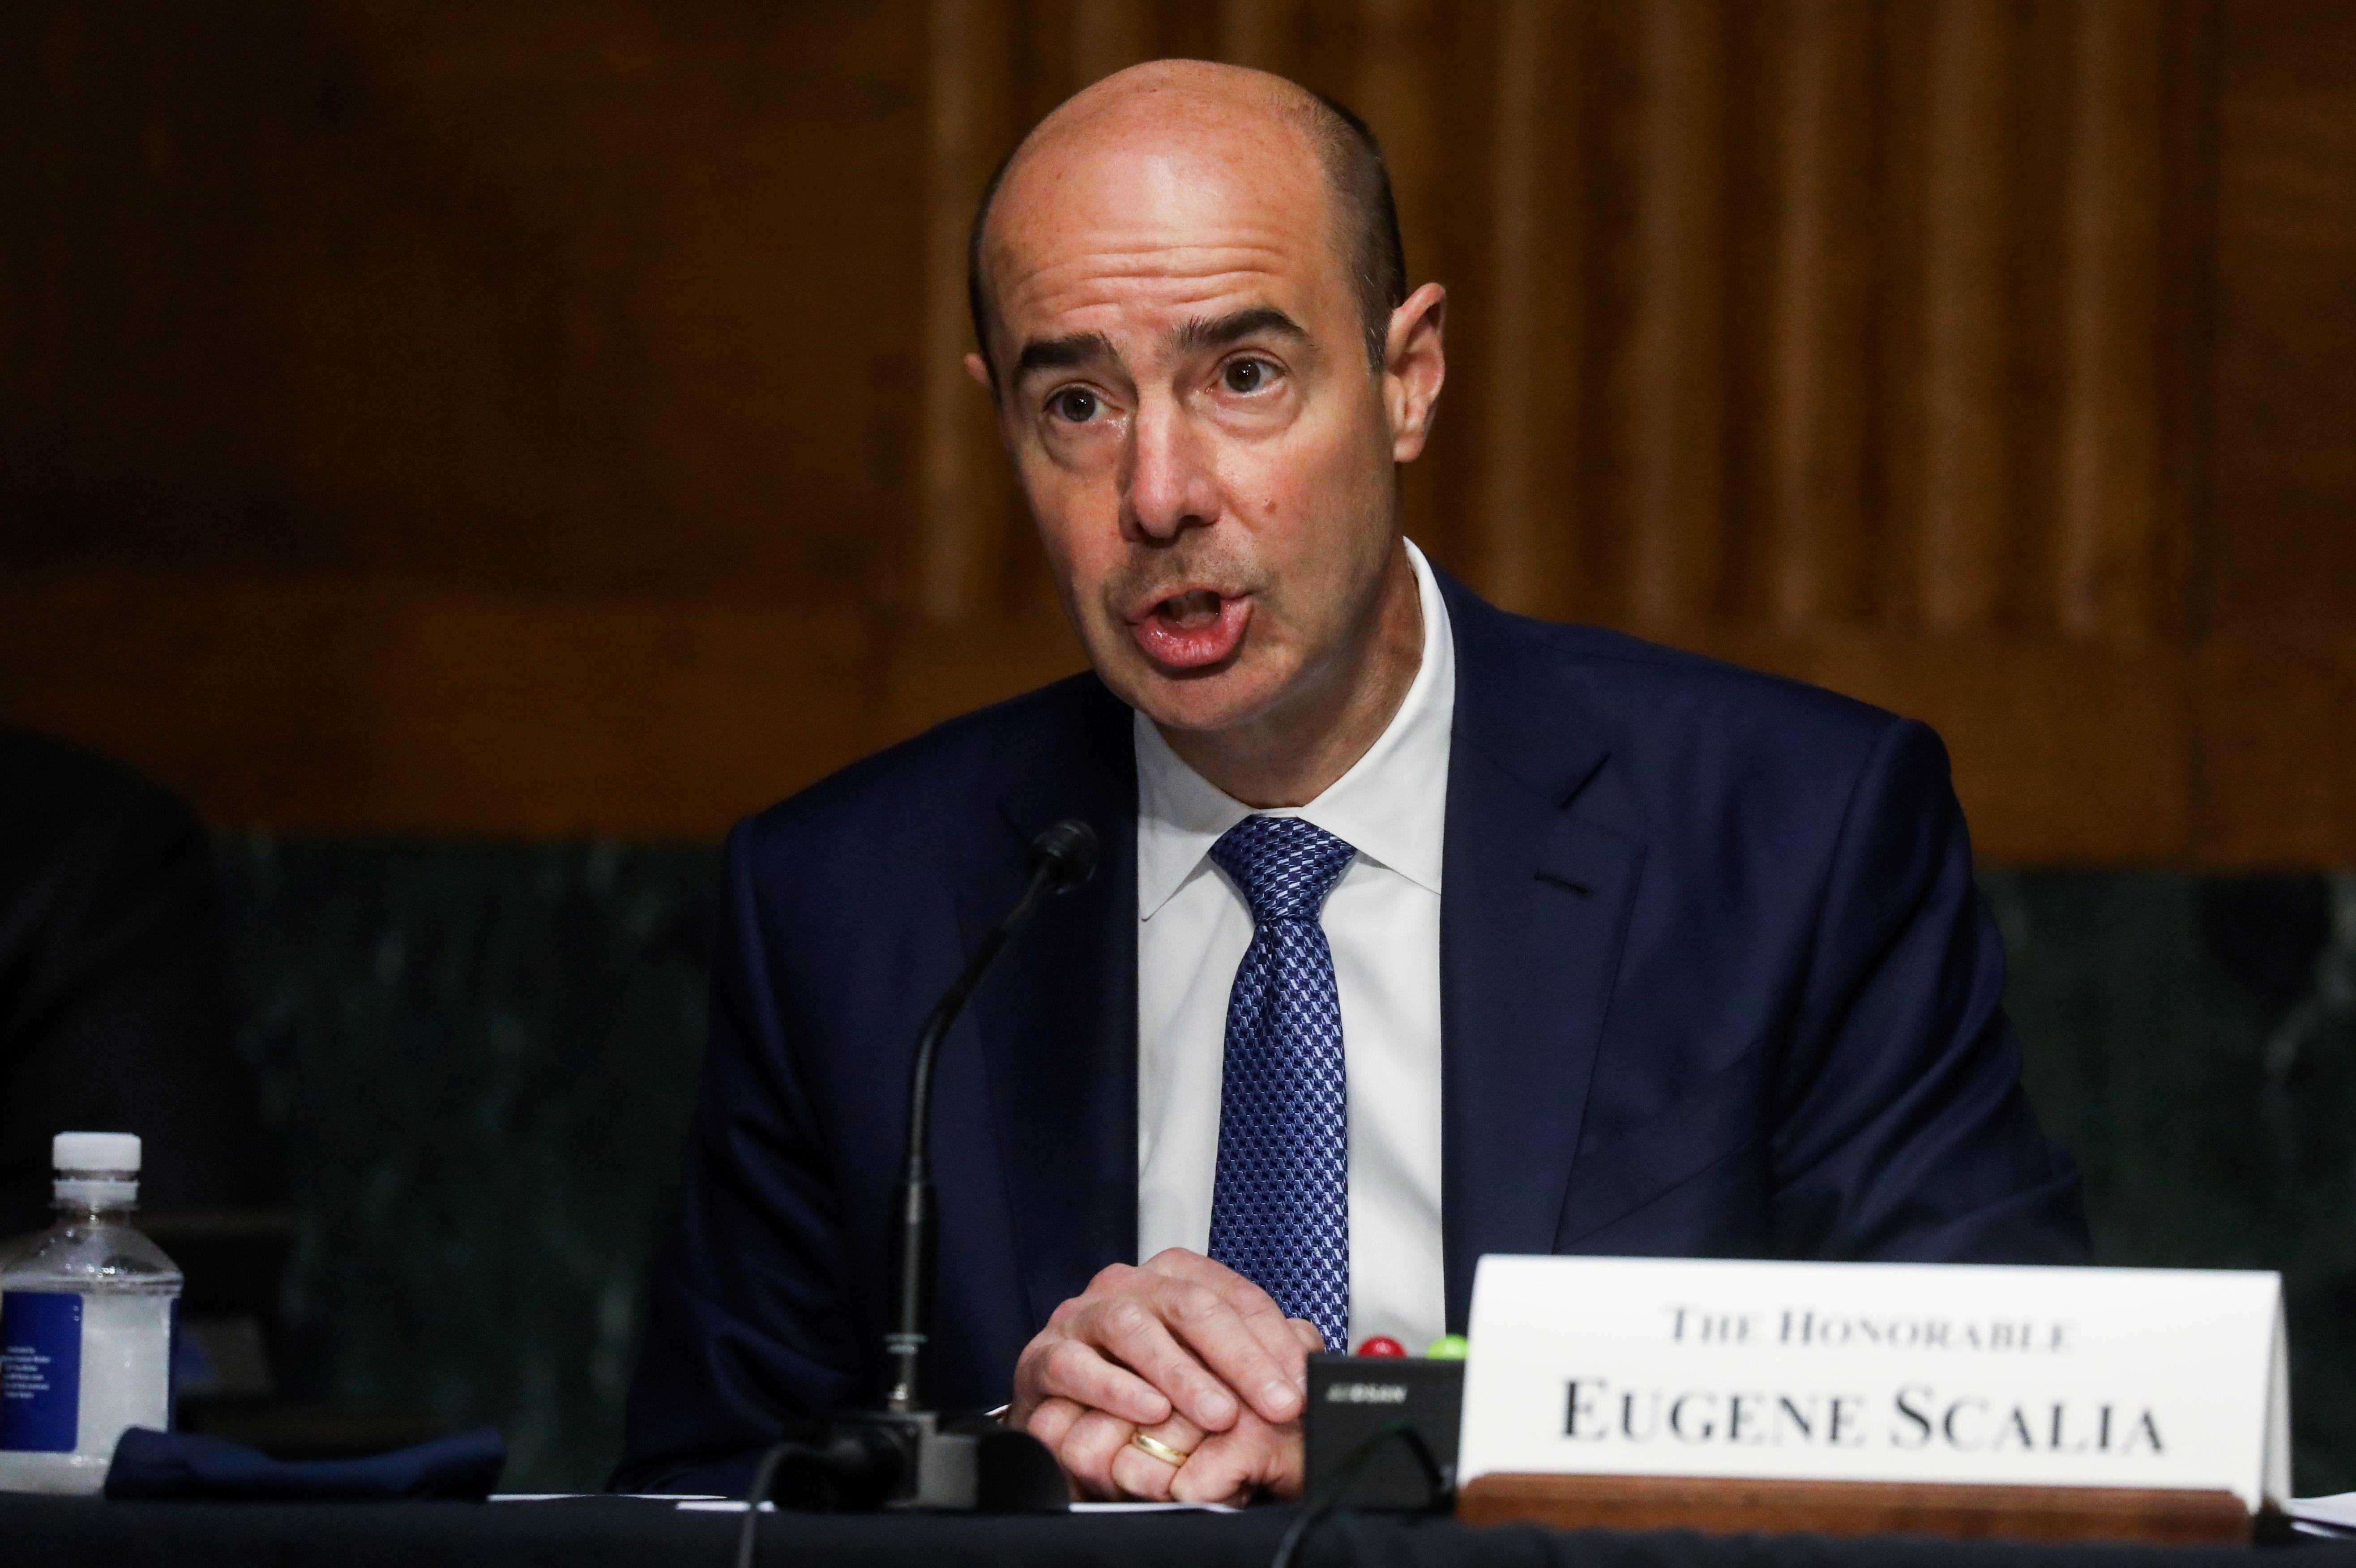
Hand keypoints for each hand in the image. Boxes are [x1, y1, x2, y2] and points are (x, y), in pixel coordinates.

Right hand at [1009, 1249, 1317, 1498]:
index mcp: (1171, 1279)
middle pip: (1191, 1305)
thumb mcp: (1205, 1370)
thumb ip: (1254, 1358)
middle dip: (1241, 1358)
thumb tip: (1311, 1361)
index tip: (1303, 1385)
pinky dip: (1115, 1389)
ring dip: (1182, 1374)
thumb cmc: (1144, 1390)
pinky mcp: (1044, 1356)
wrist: (1065, 1422)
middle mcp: (1127, 1287)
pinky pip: (1077, 1365)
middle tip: (1277, 1403)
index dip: (1275, 1342)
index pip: (1234, 1297)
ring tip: (1219, 1413)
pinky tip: (1149, 1411)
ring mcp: (1081, 1317)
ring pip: (1135, 1328)